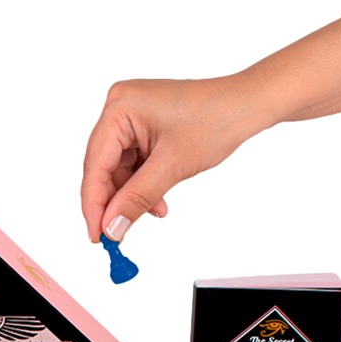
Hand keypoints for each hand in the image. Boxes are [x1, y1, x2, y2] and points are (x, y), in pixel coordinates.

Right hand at [81, 74, 266, 241]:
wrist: (247, 105)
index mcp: (120, 107)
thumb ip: (136, 199)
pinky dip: (141, 184)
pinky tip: (157, 200)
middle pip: (102, 167)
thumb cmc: (216, 120)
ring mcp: (130, 116)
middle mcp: (119, 107)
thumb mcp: (172, 166)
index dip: (94, 205)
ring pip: (117, 169)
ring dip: (131, 195)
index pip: (95, 165)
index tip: (97, 236)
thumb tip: (111, 228)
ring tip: (154, 211)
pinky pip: (131, 163)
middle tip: (115, 234)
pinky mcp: (142, 126)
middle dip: (112, 202)